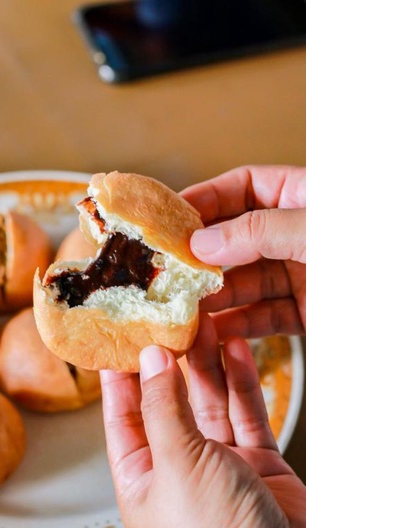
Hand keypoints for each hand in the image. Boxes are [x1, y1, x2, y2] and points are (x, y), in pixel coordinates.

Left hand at [100, 314, 305, 527]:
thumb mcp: (178, 464)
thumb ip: (163, 408)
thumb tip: (150, 360)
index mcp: (143, 478)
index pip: (123, 416)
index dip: (120, 376)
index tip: (120, 339)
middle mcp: (179, 468)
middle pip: (170, 402)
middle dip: (171, 361)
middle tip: (169, 322)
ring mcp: (220, 464)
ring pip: (209, 402)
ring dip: (208, 363)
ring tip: (204, 325)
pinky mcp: (257, 462)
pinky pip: (246, 412)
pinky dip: (241, 381)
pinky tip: (235, 350)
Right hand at [181, 165, 305, 338]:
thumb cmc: (370, 250)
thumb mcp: (315, 228)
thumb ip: (257, 231)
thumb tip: (200, 242)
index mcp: (305, 196)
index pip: (245, 187)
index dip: (207, 199)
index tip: (170, 217)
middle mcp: (296, 234)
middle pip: (237, 239)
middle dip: (203, 255)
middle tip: (168, 268)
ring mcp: (301, 273)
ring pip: (245, 282)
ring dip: (214, 295)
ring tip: (184, 304)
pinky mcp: (307, 311)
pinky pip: (264, 316)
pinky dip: (238, 325)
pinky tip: (213, 330)